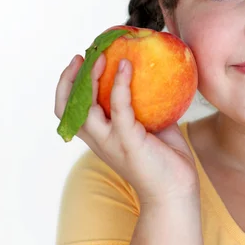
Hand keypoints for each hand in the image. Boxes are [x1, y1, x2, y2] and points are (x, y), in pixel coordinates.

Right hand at [55, 53, 198, 204]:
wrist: (176, 190)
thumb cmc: (165, 159)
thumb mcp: (150, 126)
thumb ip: (144, 106)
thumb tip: (152, 76)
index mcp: (100, 137)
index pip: (69, 111)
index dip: (68, 85)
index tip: (79, 61)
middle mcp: (99, 140)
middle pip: (68, 108)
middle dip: (69, 79)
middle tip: (84, 55)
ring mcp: (112, 142)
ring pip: (86, 108)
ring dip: (92, 78)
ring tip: (105, 56)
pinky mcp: (129, 142)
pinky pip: (120, 108)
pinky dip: (120, 85)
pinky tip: (127, 67)